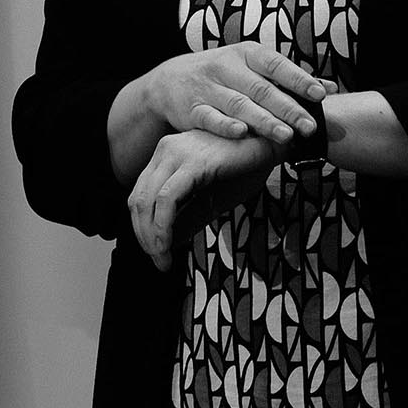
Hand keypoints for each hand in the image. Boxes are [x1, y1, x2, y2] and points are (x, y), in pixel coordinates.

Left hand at [128, 128, 275, 272]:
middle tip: (160, 262)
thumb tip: (166, 244)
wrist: (269, 145)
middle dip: (145, 237)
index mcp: (166, 156)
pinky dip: (162, 225)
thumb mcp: (211, 200)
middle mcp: (165, 150)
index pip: (139, 197)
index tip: (157, 254)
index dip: (142, 230)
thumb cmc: (244, 169)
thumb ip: (188, 217)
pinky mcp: (194, 162)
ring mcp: (177, 153)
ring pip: (147, 201)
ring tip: (164, 258)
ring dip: (151, 236)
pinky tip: (169, 243)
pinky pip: (167, 199)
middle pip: (137, 201)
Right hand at [150, 43, 331, 146]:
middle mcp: (227, 67)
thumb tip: (330, 87)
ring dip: (263, 121)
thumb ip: (288, 78)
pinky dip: (225, 125)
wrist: (171, 80)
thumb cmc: (224, 74)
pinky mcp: (192, 109)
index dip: (298, 79)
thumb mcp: (252, 67)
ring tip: (286, 136)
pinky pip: (210, 118)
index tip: (320, 95)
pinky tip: (242, 133)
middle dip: (288, 108)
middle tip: (310, 126)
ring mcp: (209, 88)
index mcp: (246, 54)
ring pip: (239, 105)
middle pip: (261, 89)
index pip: (276, 64)